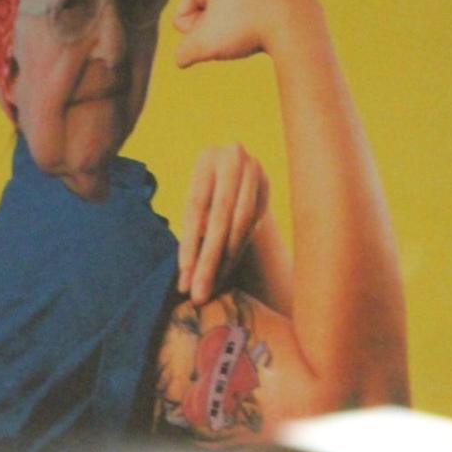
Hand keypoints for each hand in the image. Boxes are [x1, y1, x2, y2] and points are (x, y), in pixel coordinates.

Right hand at [173, 0, 319, 67]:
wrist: (299, 24)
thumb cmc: (248, 28)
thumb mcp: (204, 46)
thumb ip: (183, 53)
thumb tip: (182, 58)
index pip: (183, 14)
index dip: (199, 32)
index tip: (225, 28)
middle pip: (204, 12)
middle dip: (217, 28)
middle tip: (241, 28)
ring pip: (226, 14)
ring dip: (234, 29)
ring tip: (254, 27)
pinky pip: (247, 12)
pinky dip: (253, 24)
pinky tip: (267, 25)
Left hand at [178, 143, 269, 304]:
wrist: (233, 166)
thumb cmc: (204, 190)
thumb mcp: (193, 200)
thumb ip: (191, 231)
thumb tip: (186, 281)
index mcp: (206, 158)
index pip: (195, 206)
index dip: (190, 242)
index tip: (184, 275)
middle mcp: (233, 159)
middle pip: (220, 217)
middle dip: (209, 259)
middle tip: (199, 293)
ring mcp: (254, 171)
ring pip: (241, 223)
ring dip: (226, 259)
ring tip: (212, 286)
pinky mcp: (267, 185)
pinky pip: (253, 224)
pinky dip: (239, 249)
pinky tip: (226, 270)